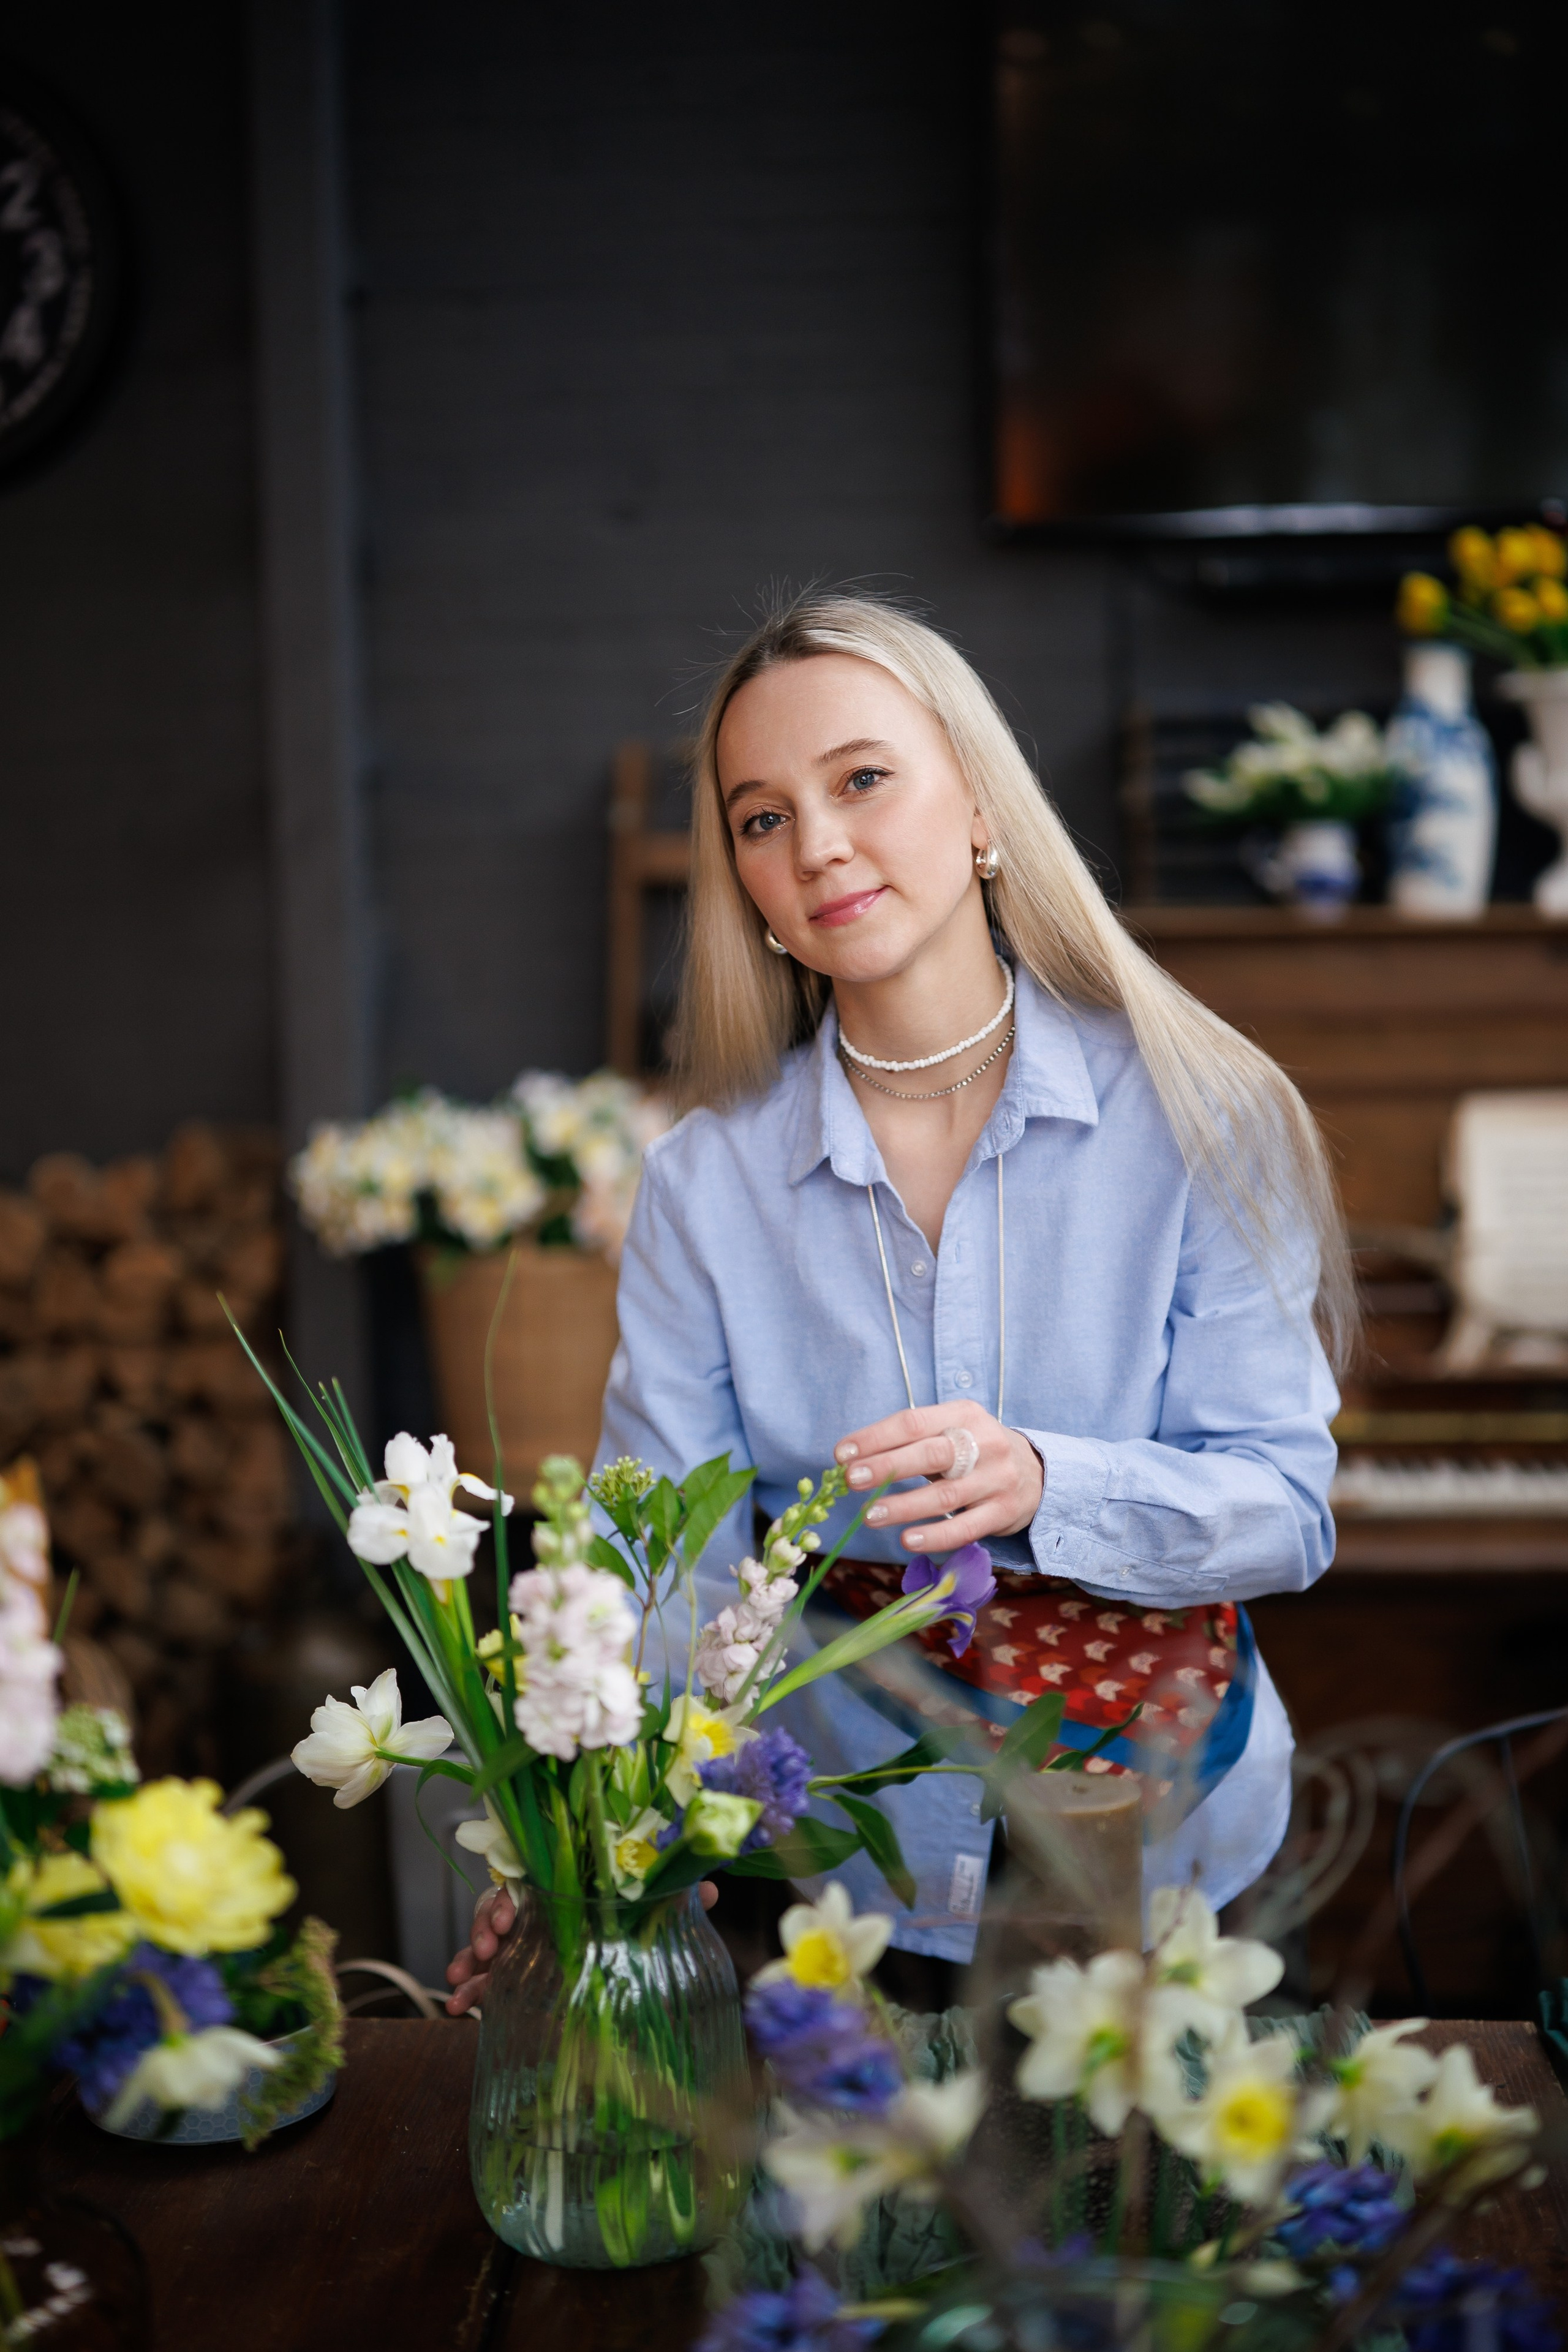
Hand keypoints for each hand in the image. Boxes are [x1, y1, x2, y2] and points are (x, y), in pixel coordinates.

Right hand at [444, 1880, 720, 2015]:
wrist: (621, 1985)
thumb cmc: (629, 1938)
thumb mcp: (648, 1923)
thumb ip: (670, 1906)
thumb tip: (708, 1888)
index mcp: (564, 1898)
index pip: (528, 1889)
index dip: (512, 1902)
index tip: (507, 1923)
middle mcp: (537, 1919)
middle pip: (498, 1912)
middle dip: (484, 1928)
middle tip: (486, 1950)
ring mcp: (520, 1949)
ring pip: (483, 1947)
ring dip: (467, 1960)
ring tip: (459, 1984)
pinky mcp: (511, 1980)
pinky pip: (483, 1981)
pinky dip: (468, 1991)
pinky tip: (458, 2008)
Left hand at [835, 1403, 1042, 1553]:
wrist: (1036, 1471)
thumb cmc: (974, 1450)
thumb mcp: (952, 1431)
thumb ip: (912, 1441)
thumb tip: (853, 1460)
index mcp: (964, 1414)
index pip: (913, 1422)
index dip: (875, 1437)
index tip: (842, 1454)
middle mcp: (985, 1442)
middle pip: (929, 1454)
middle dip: (886, 1467)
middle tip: (851, 1480)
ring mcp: (997, 1478)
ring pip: (945, 1495)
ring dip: (904, 1506)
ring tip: (870, 1516)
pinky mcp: (1004, 1511)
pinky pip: (966, 1528)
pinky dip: (935, 1536)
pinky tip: (908, 1540)